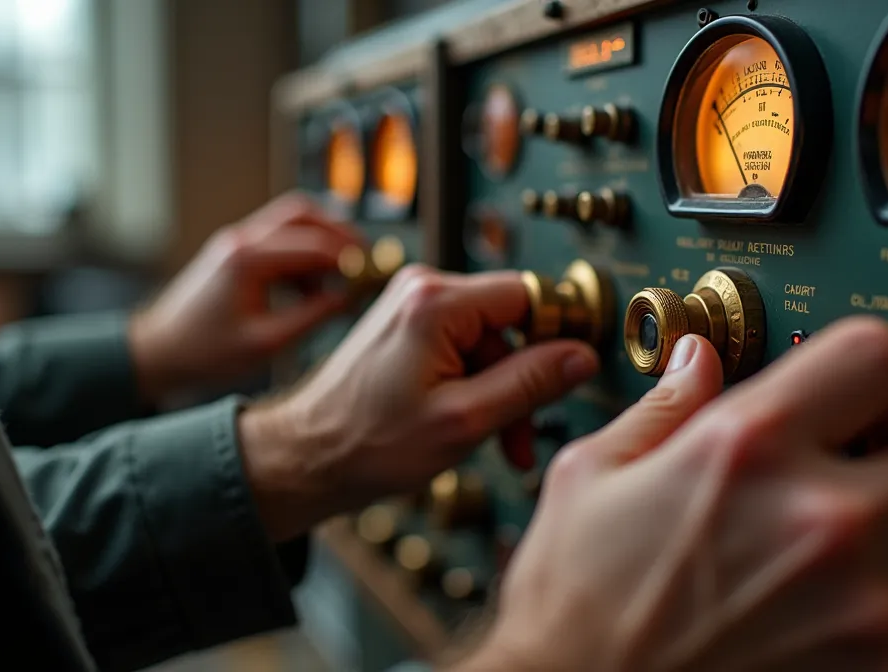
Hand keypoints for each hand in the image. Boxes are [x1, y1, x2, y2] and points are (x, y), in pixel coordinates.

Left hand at [129, 192, 361, 400]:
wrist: (159, 351)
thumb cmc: (203, 352)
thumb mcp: (266, 342)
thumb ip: (312, 316)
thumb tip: (347, 298)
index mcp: (248, 259)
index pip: (313, 243)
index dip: (349, 257)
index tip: (372, 273)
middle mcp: (242, 240)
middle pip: (304, 214)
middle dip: (340, 233)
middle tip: (364, 260)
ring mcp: (237, 242)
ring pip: (292, 222)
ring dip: (321, 242)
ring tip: (339, 278)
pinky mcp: (237, 253)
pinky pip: (279, 240)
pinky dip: (302, 255)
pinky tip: (310, 289)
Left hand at [240, 265, 600, 540]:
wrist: (306, 458)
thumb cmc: (367, 444)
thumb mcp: (464, 421)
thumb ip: (529, 383)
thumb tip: (581, 355)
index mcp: (436, 302)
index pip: (529, 294)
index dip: (558, 334)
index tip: (572, 373)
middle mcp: (421, 289)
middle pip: (509, 322)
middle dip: (523, 380)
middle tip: (522, 436)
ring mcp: (410, 306)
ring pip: (488, 340)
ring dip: (500, 389)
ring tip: (496, 442)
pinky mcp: (405, 326)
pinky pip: (462, 347)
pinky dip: (473, 385)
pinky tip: (469, 424)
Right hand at [461, 317, 887, 671]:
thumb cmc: (571, 604)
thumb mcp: (590, 478)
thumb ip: (662, 410)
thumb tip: (697, 362)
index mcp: (749, 446)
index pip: (880, 357)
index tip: (877, 402)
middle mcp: (820, 519)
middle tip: (875, 482)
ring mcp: (858, 608)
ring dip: (880, 569)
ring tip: (799, 585)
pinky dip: (860, 641)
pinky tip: (790, 636)